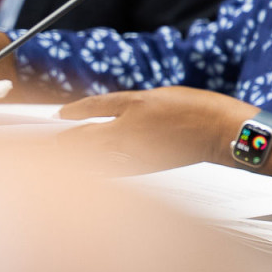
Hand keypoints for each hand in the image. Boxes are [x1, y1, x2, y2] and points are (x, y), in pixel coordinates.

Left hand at [58, 86, 256, 174]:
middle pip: (84, 136)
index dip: (73, 111)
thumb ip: (135, 108)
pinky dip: (98, 171)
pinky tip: (90, 173)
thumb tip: (114, 118)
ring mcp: (135, 150)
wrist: (221, 132)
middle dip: (64, 139)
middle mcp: (129, 127)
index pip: (93, 106)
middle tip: (50, 142)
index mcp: (135, 103)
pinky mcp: (145, 167)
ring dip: (76, 158)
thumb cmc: (199, 111)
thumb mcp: (162, 98)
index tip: (60, 115)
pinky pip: (113, 171)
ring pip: (93, 157)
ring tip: (62, 159)